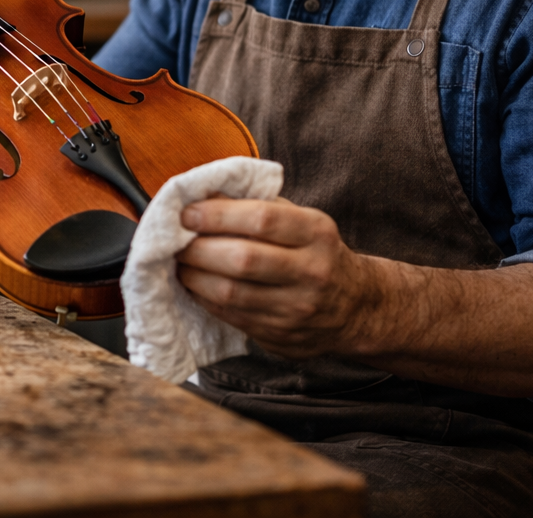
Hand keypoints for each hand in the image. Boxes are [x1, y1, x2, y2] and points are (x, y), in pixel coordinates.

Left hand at [175, 198, 385, 357]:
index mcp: (316, 232)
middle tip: (175, 241)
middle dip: (198, 249)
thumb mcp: (301, 221)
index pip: (260, 219)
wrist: (357, 307)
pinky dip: (205, 299)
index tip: (187, 213)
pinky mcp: (282, 336)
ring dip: (194, 277)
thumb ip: (258, 206)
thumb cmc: (317, 253)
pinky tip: (195, 286)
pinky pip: (232, 316)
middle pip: (242, 260)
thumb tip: (204, 195)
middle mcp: (311, 271)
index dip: (217, 215)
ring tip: (179, 263)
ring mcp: (297, 308)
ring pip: (232, 294)